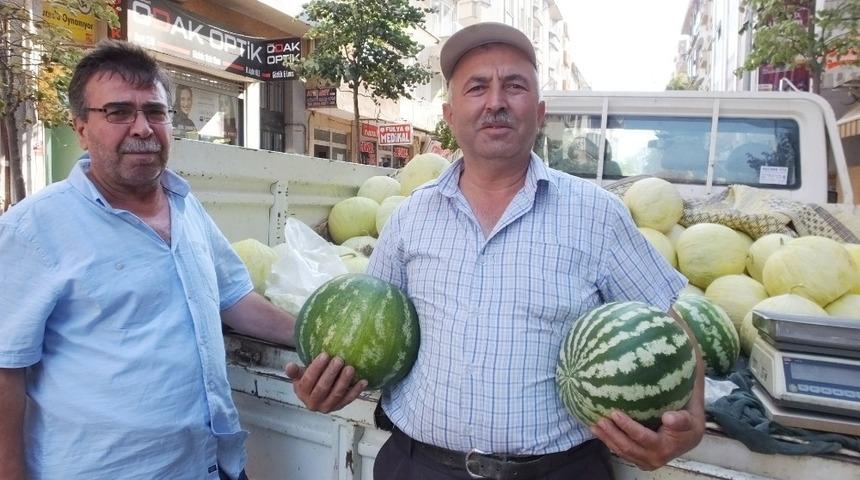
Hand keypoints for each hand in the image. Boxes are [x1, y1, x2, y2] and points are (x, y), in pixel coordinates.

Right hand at [285, 352, 366, 412]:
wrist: (315, 394)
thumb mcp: (299, 375)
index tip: (325, 354)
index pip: (309, 380)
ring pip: (336, 394)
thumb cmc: (308, 379)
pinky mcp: (339, 407)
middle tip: (339, 359)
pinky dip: (356, 390)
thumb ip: (294, 371)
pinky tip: (363, 381)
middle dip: (331, 373)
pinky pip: (348, 399)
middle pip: (323, 388)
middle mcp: (313, 403)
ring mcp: (327, 407)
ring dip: (344, 381)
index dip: (317, 367)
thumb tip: (289, 366)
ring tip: (351, 368)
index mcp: (301, 393)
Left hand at [590, 407, 704, 470]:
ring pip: (621, 451)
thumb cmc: (689, 423)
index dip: (627, 426)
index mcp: (664, 448)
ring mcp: (644, 461)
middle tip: (599, 419)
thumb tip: (668, 418)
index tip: (615, 413)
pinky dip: (609, 441)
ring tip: (594, 425)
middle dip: (611, 434)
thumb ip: (681, 419)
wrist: (690, 436)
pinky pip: (621, 451)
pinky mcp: (638, 458)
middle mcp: (653, 458)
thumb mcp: (690, 419)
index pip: (642, 438)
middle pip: (627, 447)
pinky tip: (599, 431)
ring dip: (606, 438)